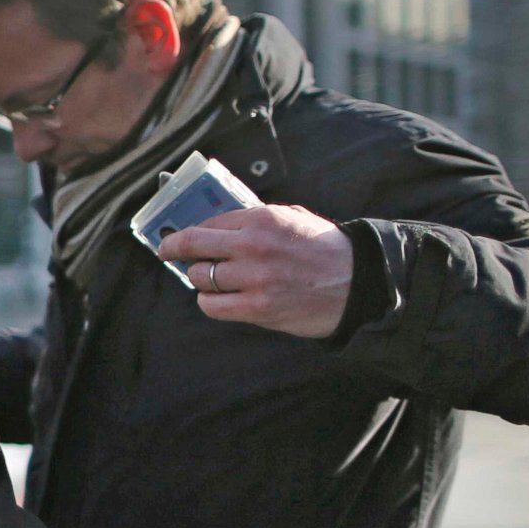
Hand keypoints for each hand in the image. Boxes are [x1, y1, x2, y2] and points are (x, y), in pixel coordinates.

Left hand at [160, 205, 354, 338]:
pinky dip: (209, 302)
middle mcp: (254, 246)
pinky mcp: (258, 308)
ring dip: (200, 279)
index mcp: (262, 218)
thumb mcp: (291, 219)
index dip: (186, 231)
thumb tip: (214, 225)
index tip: (174, 236)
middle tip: (170, 253)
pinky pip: (212, 306)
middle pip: (193, 246)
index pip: (207, 223)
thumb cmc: (323, 249)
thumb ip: (253, 219)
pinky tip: (217, 298)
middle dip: (177, 250)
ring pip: (200, 277)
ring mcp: (255, 279)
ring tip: (209, 279)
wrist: (358, 283)